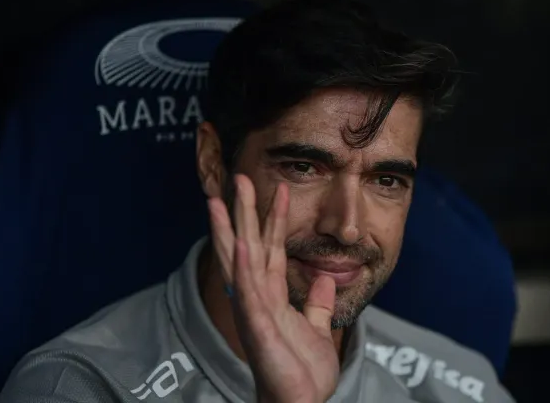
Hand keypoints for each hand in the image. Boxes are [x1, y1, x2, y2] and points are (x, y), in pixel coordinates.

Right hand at [207, 174, 339, 402]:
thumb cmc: (303, 372)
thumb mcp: (318, 330)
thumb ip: (318, 304)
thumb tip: (326, 278)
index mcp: (273, 296)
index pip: (270, 248)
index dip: (272, 218)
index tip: (276, 187)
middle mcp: (259, 298)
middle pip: (248, 246)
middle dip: (243, 212)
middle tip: (239, 177)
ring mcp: (255, 311)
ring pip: (240, 263)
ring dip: (232, 230)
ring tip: (223, 199)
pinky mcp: (257, 329)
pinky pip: (249, 293)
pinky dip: (243, 268)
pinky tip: (240, 243)